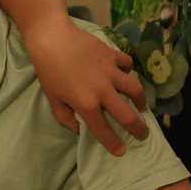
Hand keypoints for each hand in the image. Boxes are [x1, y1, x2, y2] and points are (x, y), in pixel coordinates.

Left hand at [24, 18, 147, 154]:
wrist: (51, 38)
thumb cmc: (47, 70)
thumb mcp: (51, 97)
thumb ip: (64, 116)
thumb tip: (78, 129)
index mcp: (86, 104)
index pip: (103, 129)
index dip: (113, 143)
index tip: (121, 151)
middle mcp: (103, 91)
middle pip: (128, 115)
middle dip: (138, 129)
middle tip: (142, 134)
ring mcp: (110, 72)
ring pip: (135, 90)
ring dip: (140, 100)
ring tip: (140, 106)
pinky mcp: (113, 55)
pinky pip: (127, 64)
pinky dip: (128, 70)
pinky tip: (125, 73)